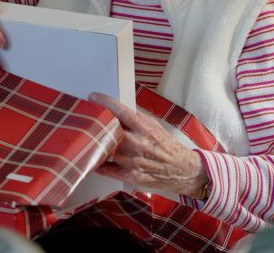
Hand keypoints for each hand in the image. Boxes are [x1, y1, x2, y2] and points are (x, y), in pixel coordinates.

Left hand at [89, 92, 207, 197]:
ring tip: (91, 138)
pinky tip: (96, 157)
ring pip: (105, 149)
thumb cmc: (168, 147)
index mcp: (144, 128)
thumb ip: (136, 118)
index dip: (104, 102)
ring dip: (97, 143)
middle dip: (98, 123)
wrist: (183, 170)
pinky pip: (106, 169)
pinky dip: (99, 163)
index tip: (94, 98)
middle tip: (90, 120)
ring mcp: (133, 161)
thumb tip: (117, 110)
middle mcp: (138, 144)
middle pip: (109, 130)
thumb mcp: (154, 125)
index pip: (120, 111)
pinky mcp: (130, 176)